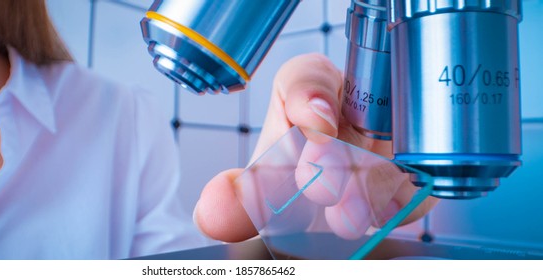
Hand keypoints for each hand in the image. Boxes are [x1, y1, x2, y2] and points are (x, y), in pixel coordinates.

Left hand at [193, 53, 437, 241]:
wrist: (329, 212)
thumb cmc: (295, 184)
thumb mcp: (265, 190)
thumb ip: (240, 198)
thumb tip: (210, 210)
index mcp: (308, 101)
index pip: (308, 76)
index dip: (312, 91)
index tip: (313, 121)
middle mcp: (351, 113)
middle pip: (357, 113)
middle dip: (339, 152)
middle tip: (321, 185)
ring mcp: (387, 142)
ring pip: (391, 149)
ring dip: (371, 183)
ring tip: (345, 216)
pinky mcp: (413, 173)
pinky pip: (420, 182)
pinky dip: (404, 201)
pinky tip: (386, 215)